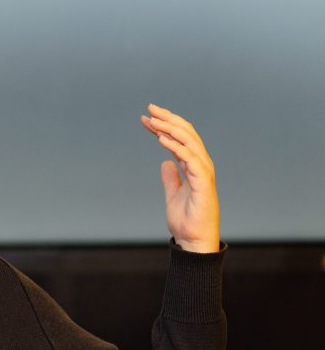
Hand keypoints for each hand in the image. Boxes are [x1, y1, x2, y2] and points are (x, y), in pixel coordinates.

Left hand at [140, 104, 219, 252]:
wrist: (193, 240)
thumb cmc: (186, 220)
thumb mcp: (173, 194)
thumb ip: (171, 178)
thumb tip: (165, 162)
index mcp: (194, 167)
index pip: (181, 139)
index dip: (165, 126)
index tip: (147, 118)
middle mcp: (201, 166)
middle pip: (187, 134)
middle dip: (168, 119)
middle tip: (150, 109)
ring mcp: (203, 173)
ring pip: (190, 142)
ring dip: (171, 129)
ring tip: (153, 120)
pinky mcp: (203, 183)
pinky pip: (190, 159)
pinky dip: (176, 147)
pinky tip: (161, 139)